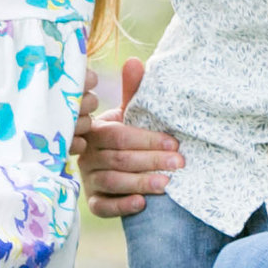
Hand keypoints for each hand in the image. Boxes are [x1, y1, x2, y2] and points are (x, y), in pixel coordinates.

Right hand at [76, 57, 181, 218]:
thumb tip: (133, 61)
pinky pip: (102, 206)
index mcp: (97, 131)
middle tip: (179, 163)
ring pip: (112, 181)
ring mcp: (89, 179)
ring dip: (140, 182)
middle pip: (118, 159)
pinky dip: (121, 206)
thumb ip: (133, 91)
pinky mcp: (93, 201)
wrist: (121, 164)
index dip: (147, 139)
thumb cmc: (128, 134)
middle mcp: (89, 154)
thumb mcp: (131, 114)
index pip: (120, 135)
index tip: (175, 142)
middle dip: (151, 161)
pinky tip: (142, 203)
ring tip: (166, 184)